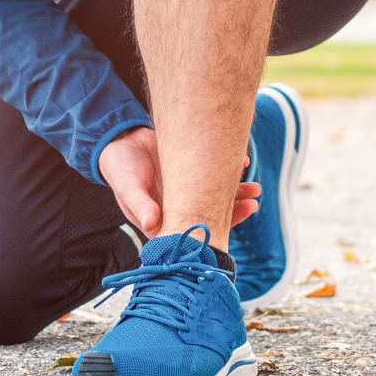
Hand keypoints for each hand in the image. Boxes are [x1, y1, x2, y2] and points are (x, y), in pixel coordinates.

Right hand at [97, 127, 261, 237]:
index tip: (230, 223)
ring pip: (216, 196)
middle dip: (234, 211)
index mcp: (163, 223)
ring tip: (255, 187)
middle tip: (253, 203)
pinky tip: (242, 162)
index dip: (213, 231)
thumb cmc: (121, 169)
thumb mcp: (128, 188)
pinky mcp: (192, 172)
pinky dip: (228, 168)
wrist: (121, 140)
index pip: (192, 234)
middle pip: (210, 216)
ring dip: (236, 192)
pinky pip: (214, 174)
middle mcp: (179, 209)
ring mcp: (188, 191)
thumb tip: (152, 223)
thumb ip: (140, 205)